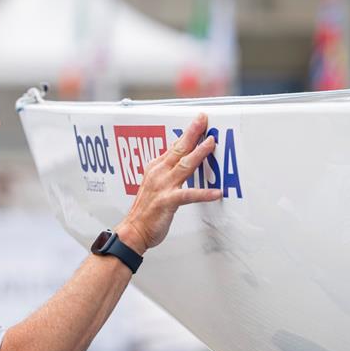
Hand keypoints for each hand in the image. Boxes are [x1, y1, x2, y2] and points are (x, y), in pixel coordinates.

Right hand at [116, 113, 221, 254]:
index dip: (187, 133)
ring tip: (211, 143)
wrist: (133, 230)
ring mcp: (162, 187)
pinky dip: (203, 194)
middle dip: (192, 133)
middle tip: (203, 120)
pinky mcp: (167, 201)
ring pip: (184, 166)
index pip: (173, 146)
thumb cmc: (145, 211)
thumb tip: (177, 159)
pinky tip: (216, 192)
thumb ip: (165, 171)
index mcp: (155, 168)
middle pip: (178, 149)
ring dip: (199, 154)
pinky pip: (188, 195)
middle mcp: (158, 174)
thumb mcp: (153, 184)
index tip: (198, 121)